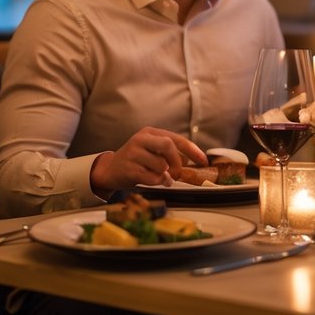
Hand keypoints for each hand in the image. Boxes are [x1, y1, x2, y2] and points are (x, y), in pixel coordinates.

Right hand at [89, 127, 207, 198]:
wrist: (110, 170)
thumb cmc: (137, 161)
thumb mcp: (153, 152)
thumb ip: (170, 154)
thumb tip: (190, 163)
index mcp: (150, 132)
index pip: (176, 139)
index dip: (193, 150)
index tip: (204, 161)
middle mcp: (141, 139)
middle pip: (168, 145)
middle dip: (177, 161)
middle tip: (177, 172)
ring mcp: (133, 153)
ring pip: (161, 165)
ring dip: (164, 175)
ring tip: (158, 176)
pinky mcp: (128, 169)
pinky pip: (152, 178)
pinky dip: (156, 182)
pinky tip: (150, 180)